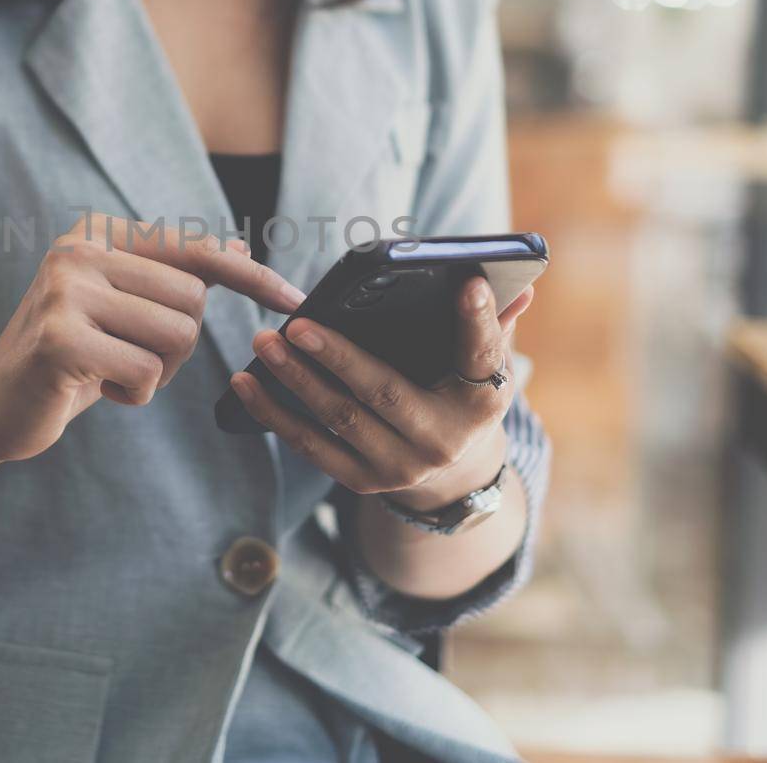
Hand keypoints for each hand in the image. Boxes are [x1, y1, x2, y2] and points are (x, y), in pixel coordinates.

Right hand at [0, 213, 305, 464]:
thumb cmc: (70, 356)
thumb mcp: (123, 309)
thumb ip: (173, 277)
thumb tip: (237, 246)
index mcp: (97, 233)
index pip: (195, 250)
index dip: (250, 276)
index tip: (295, 299)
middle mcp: (78, 251)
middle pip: (191, 301)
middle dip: (177, 345)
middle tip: (130, 358)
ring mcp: (64, 292)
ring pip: (175, 336)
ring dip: (156, 372)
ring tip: (110, 371)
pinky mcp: (58, 339)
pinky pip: (146, 371)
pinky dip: (134, 394)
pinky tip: (96, 390)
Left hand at [230, 274, 535, 509]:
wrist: (451, 473)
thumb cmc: (461, 396)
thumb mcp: (486, 368)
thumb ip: (493, 326)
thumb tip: (520, 284)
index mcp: (482, 402)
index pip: (483, 355)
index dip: (476, 320)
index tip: (466, 283)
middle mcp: (443, 440)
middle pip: (384, 392)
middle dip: (336, 356)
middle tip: (297, 325)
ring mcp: (400, 467)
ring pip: (338, 420)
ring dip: (295, 381)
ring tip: (263, 344)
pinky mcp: (363, 482)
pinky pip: (311, 446)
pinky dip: (275, 415)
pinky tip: (246, 385)